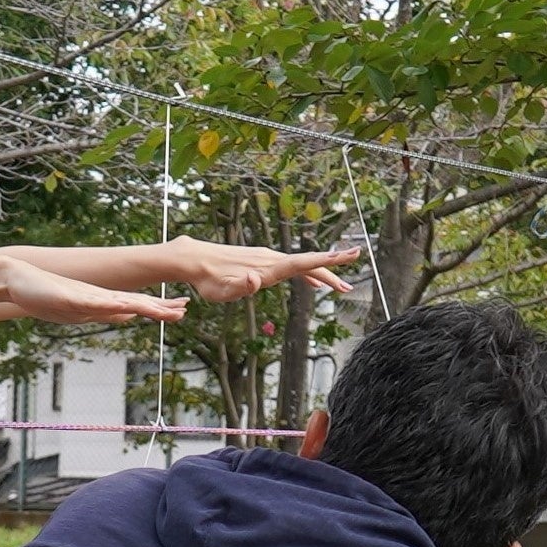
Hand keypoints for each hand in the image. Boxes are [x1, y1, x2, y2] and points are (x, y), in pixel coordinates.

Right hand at [0, 260, 185, 327]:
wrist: (16, 279)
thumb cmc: (46, 296)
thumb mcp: (81, 310)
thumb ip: (105, 312)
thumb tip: (129, 316)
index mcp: (102, 302)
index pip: (137, 306)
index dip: (160, 308)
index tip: (181, 310)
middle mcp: (98, 297)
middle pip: (136, 303)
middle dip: (161, 307)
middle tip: (185, 309)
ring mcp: (86, 296)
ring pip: (120, 302)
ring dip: (143, 306)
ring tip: (163, 311)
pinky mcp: (71, 297)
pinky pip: (95, 303)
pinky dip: (112, 306)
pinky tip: (126, 307)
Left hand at [171, 240, 358, 305]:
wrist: (194, 259)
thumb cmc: (208, 280)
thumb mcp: (223, 291)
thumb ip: (241, 287)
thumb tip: (256, 280)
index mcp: (268, 269)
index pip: (304, 264)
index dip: (328, 262)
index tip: (351, 254)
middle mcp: (271, 260)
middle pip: (309, 264)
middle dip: (332, 271)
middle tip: (351, 281)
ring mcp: (266, 258)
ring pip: (301, 266)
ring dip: (322, 275)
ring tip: (340, 287)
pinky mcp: (260, 260)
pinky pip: (290, 267)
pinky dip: (306, 274)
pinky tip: (311, 282)